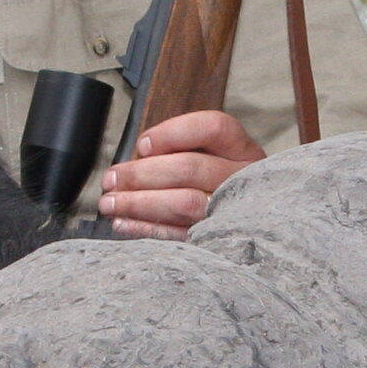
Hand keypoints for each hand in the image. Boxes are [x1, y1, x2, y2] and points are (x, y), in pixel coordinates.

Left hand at [96, 109, 263, 239]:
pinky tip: (124, 223)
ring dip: (139, 203)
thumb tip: (133, 162)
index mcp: (241, 150)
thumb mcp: (210, 156)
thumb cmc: (216, 182)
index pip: (213, 128)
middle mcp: (242, 178)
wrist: (255, 226)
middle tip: (112, 179)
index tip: (142, 145)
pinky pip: (179, 234)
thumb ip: (177, 152)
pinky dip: (146, 229)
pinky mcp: (219, 239)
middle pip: (190, 167)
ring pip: (185, 202)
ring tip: (110, 203)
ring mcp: (232, 211)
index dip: (172, 133)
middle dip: (142, 173)